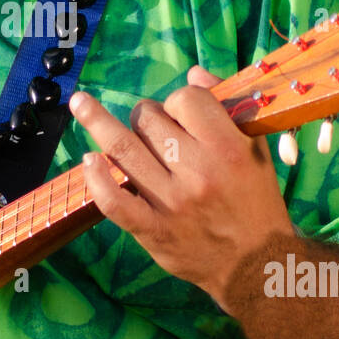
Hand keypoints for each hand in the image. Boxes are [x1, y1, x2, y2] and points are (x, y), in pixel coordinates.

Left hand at [68, 67, 292, 306]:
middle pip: (150, 120)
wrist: (257, 266)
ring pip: (125, 149)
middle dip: (146, 115)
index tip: (180, 113)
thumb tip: (194, 73)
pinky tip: (88, 160)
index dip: (179, 100)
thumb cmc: (256, 201)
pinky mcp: (152, 231)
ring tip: (81, 105)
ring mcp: (172, 203)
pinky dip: (96, 179)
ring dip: (100, 123)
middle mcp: (199, 172)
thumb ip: (227, 108)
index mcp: (228, 148)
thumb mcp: (255, 151)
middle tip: (153, 129)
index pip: (187, 99)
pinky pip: (114, 202)